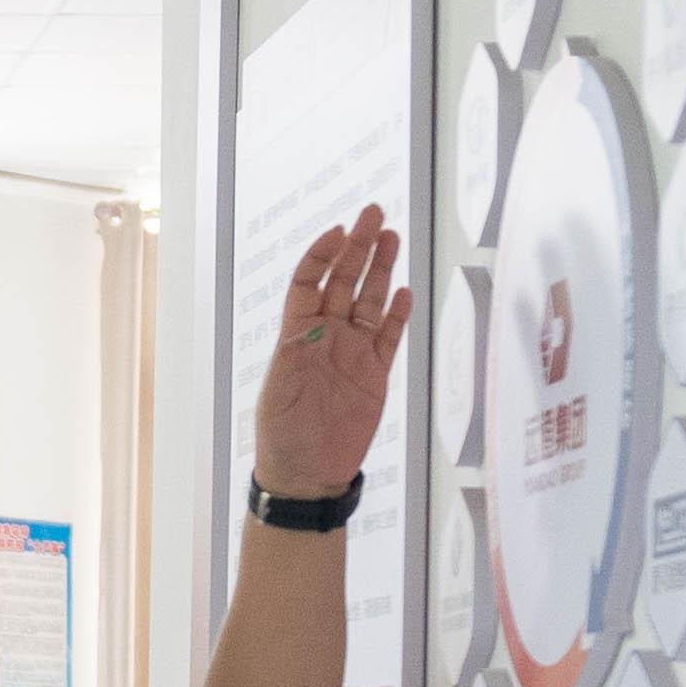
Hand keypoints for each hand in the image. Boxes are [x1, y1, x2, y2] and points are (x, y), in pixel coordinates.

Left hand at [249, 206, 415, 506]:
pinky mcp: (376, 375)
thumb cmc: (282, 434)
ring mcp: (353, 353)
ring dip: (381, 270)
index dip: (323, 256)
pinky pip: (390, 337)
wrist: (306, 474)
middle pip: (345, 281)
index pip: (310, 282)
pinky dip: (398, 315)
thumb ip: (299, 352)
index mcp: (297, 334)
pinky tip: (405, 291)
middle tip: (374, 212)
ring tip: (392, 236)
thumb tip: (316, 322)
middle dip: (359, 247)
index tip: (339, 233)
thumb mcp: (280, 389)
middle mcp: (326, 336)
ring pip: (370, 301)